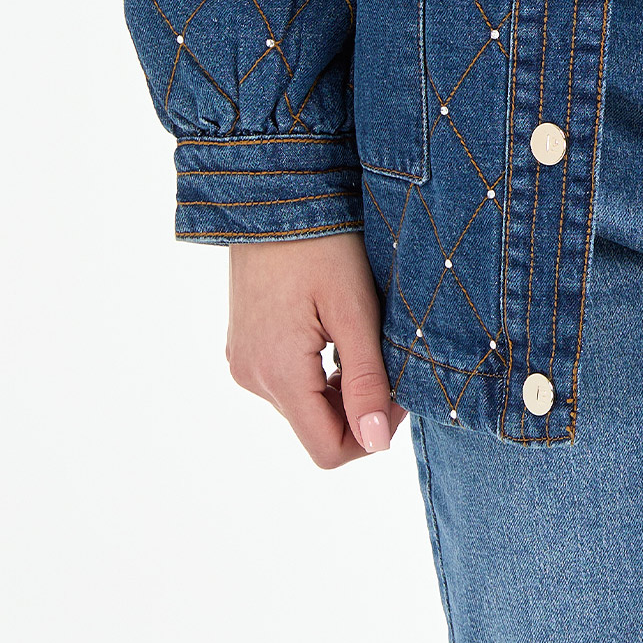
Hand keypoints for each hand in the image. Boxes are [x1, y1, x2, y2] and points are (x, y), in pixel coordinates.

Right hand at [225, 231, 405, 468]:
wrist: (272, 191)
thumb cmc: (321, 242)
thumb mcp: (354, 309)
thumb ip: (366, 380)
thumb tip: (376, 444)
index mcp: (278, 374)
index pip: (328, 450)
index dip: (373, 432)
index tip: (399, 389)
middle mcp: (252, 377)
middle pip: (317, 427)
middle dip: (361, 404)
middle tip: (390, 355)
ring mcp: (243, 361)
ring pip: (305, 405)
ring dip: (341, 386)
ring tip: (364, 336)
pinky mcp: (243, 345)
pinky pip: (288, 379)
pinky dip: (319, 370)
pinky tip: (337, 329)